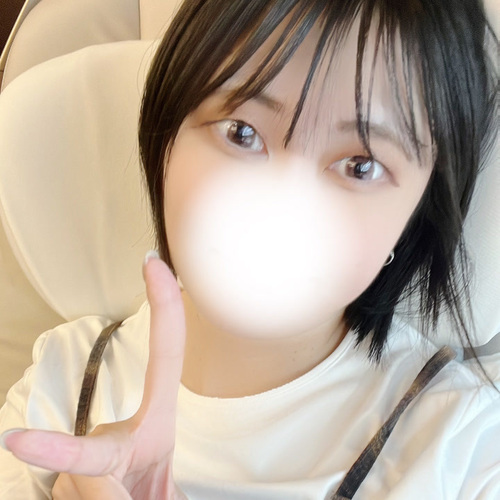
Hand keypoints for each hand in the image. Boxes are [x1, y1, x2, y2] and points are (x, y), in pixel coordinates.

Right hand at [2, 253, 186, 498]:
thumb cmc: (148, 498)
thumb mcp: (153, 497)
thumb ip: (119, 489)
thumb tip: (71, 469)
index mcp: (158, 423)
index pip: (166, 355)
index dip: (165, 307)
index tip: (154, 265)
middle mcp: (119, 433)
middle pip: (86, 452)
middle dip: (80, 472)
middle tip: (112, 485)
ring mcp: (89, 456)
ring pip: (70, 483)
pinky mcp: (64, 480)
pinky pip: (62, 487)